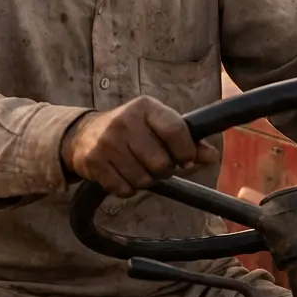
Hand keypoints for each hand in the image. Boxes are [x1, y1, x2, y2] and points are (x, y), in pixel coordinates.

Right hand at [60, 96, 219, 197]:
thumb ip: (186, 140)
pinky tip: (121, 174)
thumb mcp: (157, 126)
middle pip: (161, 163)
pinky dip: (127, 188)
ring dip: (144, 180)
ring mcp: (107, 141)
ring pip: (143, 180)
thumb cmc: (131, 130)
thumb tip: (212, 157)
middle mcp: (124, 121)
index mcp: (145, 107)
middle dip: (162, 169)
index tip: (185, 159)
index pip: (175, 130)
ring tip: (136, 167)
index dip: (186, 151)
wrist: (83, 134)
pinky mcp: (93, 161)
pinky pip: (124, 189)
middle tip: (154, 163)